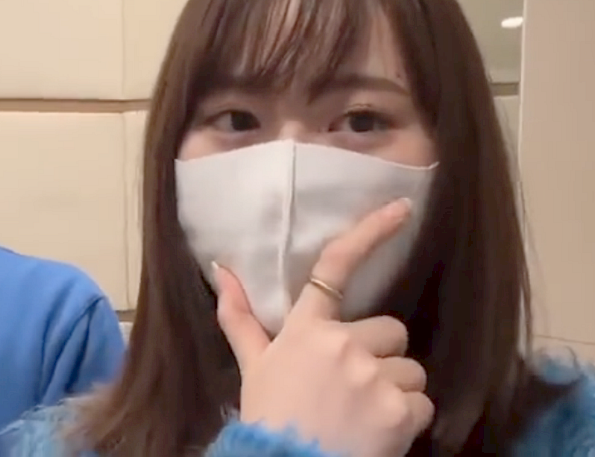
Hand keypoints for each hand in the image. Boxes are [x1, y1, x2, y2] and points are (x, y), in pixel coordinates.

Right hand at [216, 199, 433, 456]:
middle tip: (354, 388)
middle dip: (381, 356)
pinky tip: (378, 434)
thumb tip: (220, 268)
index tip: (402, 208)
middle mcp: (342, 343)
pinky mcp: (399, 410)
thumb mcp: (252, 366)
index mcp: (306, 328)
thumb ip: (239, 316)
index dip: (370, 232)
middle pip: (390, 330)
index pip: (336, 268)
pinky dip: (407, 420)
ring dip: (395, 390)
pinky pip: (422, 404)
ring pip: (411, 369)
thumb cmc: (268, 417)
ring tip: (363, 415)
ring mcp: (372, 376)